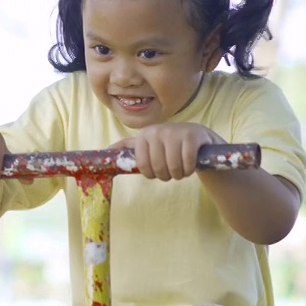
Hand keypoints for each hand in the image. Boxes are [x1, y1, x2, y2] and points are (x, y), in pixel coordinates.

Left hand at [109, 123, 223, 180]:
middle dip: (167, 175)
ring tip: (182, 167)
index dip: (152, 174)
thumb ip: (128, 147)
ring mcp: (175, 131)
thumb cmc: (170, 145)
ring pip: (173, 168)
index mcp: (144, 135)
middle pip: (158, 168)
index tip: (158, 170)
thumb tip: (105, 150)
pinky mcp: (192, 136)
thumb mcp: (148, 144)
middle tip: (173, 170)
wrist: (199, 139)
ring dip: (179, 174)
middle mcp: (157, 130)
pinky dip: (190, 169)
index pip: (143, 166)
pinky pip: (187, 163)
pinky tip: (191, 164)